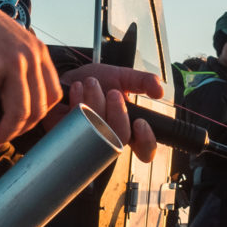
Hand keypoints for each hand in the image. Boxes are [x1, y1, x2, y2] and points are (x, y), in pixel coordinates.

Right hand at [0, 5, 61, 145]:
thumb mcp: (17, 47)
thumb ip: (26, 72)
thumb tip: (21, 110)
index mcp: (40, 55)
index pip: (52, 95)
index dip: (39, 116)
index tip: (24, 125)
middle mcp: (31, 59)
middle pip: (37, 108)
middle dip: (21, 130)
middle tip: (5, 138)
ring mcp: (13, 64)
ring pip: (18, 111)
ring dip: (4, 131)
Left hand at [48, 64, 162, 161]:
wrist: (67, 78)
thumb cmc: (96, 82)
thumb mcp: (122, 76)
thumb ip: (143, 81)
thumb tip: (160, 90)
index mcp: (127, 127)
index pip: (145, 149)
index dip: (146, 141)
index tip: (140, 123)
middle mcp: (109, 137)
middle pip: (121, 138)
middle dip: (117, 113)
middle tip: (113, 93)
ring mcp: (88, 138)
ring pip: (98, 130)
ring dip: (96, 102)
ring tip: (91, 83)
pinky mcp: (67, 133)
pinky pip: (74, 124)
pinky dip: (77, 101)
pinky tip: (77, 88)